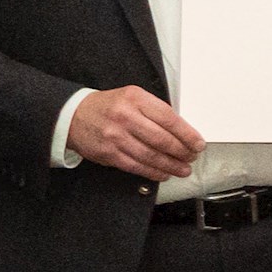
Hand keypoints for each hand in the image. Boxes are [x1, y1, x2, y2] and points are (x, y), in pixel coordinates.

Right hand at [70, 85, 202, 182]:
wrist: (73, 115)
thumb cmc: (109, 106)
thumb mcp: (132, 98)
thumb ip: (155, 111)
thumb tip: (182, 132)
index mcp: (135, 99)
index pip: (169, 118)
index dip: (187, 134)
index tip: (198, 144)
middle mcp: (125, 117)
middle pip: (162, 139)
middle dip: (182, 152)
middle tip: (192, 157)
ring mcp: (115, 136)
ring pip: (151, 156)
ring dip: (171, 166)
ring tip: (183, 169)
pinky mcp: (109, 154)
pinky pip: (136, 166)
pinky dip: (154, 172)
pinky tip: (164, 174)